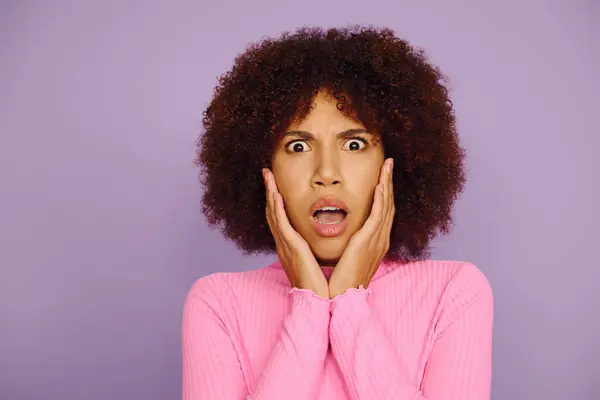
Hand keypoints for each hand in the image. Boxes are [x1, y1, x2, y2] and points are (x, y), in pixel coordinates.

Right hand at [263, 168, 328, 298]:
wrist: (318, 302)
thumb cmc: (320, 285)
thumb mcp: (316, 262)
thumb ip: (315, 250)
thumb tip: (322, 242)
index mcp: (291, 246)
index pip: (280, 217)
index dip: (275, 200)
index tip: (275, 183)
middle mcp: (284, 243)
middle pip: (273, 212)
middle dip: (269, 191)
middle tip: (266, 173)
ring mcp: (285, 245)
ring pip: (273, 213)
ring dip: (270, 193)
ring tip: (267, 175)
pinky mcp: (291, 248)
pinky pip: (282, 224)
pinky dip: (277, 209)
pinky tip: (276, 195)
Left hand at [329, 158, 394, 297]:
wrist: (342, 299)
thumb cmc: (341, 281)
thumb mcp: (347, 257)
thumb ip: (349, 243)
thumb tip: (344, 234)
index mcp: (375, 242)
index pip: (382, 211)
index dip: (384, 192)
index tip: (382, 175)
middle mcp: (380, 239)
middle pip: (388, 204)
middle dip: (389, 182)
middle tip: (389, 163)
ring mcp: (377, 241)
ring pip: (386, 206)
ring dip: (386, 184)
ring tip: (387, 166)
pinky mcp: (368, 243)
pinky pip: (378, 216)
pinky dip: (380, 200)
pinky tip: (380, 185)